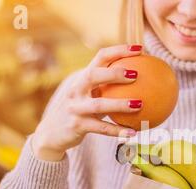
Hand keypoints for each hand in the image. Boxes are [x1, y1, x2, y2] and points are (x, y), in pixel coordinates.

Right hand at [32, 44, 143, 160]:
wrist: (52, 133)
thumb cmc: (80, 112)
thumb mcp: (89, 97)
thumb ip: (108, 89)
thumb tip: (143, 83)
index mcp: (82, 78)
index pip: (100, 57)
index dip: (119, 50)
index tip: (140, 48)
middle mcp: (76, 90)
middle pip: (94, 75)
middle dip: (115, 72)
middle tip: (136, 74)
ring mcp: (75, 108)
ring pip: (99, 105)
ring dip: (120, 104)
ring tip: (140, 104)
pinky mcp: (77, 126)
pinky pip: (101, 128)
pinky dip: (118, 131)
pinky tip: (133, 132)